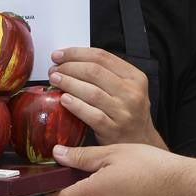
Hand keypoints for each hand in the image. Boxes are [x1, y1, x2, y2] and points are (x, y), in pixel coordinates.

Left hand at [44, 143, 192, 195]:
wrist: (185, 191)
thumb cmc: (150, 165)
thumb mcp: (114, 153)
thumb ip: (82, 156)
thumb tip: (57, 154)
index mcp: (91, 195)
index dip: (52, 194)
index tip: (59, 180)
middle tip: (85, 178)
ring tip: (108, 184)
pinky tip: (125, 195)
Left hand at [48, 49, 162, 146]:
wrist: (141, 142)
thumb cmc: (129, 113)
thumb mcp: (127, 88)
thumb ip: (108, 74)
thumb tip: (72, 61)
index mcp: (135, 77)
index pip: (102, 57)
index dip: (76, 53)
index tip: (59, 55)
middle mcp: (132, 92)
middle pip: (94, 71)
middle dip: (69, 67)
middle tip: (54, 70)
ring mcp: (123, 112)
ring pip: (91, 91)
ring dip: (68, 83)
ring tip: (55, 80)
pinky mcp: (113, 129)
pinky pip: (91, 114)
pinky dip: (75, 105)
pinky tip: (63, 100)